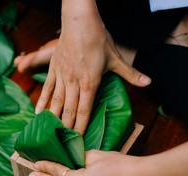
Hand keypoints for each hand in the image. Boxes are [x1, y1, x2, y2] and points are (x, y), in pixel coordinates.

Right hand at [34, 0, 150, 134]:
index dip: (81, 127)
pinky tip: (38, 113)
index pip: (84, 110)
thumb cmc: (98, 39)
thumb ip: (130, 73)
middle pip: (69, 110)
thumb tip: (148, 82)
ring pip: (56, 102)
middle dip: (67, 128)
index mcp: (90, 82)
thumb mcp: (116, 57)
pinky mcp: (54, 69)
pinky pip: (47, 89)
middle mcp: (74, 82)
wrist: (79, 21)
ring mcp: (62, 76)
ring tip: (50, 133)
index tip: (78, 140)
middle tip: (64, 143)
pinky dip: (42, 101)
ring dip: (53, 119)